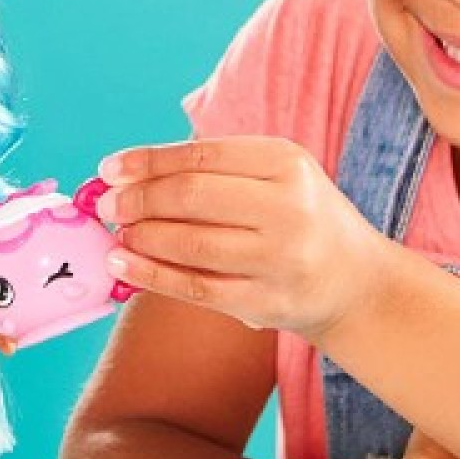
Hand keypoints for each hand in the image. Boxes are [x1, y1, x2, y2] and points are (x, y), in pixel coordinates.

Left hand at [97, 137, 390, 341]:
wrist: (353, 281)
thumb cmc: (298, 216)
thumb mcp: (274, 176)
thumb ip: (210, 170)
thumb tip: (125, 175)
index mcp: (287, 163)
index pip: (201, 156)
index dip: (148, 162)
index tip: (109, 169)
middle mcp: (289, 208)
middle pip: (192, 197)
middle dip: (138, 200)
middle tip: (106, 205)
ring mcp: (279, 259)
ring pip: (190, 244)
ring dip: (140, 237)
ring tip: (116, 233)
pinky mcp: (266, 303)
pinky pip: (194, 287)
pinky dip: (150, 274)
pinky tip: (123, 264)